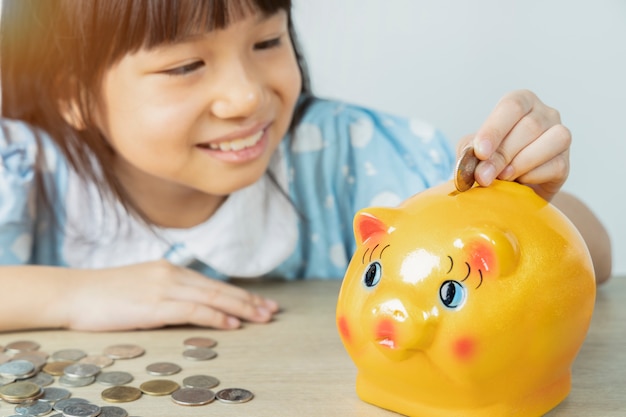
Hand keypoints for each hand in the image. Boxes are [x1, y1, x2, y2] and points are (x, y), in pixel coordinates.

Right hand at [64, 260, 278, 330]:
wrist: (73, 293)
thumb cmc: (103, 295)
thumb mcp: (141, 289)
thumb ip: (167, 294)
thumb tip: (191, 308)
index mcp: (170, 270)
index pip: (213, 283)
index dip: (240, 293)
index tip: (261, 302)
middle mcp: (172, 274)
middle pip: (220, 288)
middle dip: (249, 300)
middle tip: (273, 310)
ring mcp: (164, 287)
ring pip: (213, 296)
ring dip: (241, 308)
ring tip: (262, 318)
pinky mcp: (155, 304)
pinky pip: (194, 309)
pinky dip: (216, 317)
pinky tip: (232, 325)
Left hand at [457, 89, 570, 200]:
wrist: (507, 186)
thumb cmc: (489, 159)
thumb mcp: (472, 150)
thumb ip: (469, 150)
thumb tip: (475, 160)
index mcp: (520, 102)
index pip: (511, 106)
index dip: (495, 130)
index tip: (481, 153)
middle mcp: (545, 113)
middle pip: (530, 126)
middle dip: (503, 154)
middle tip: (484, 176)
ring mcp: (560, 135)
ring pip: (552, 141)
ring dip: (521, 163)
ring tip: (502, 177)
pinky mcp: (565, 162)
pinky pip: (557, 165)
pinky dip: (534, 175)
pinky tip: (519, 181)